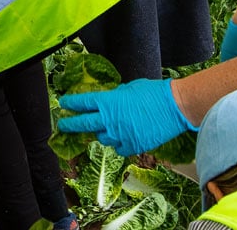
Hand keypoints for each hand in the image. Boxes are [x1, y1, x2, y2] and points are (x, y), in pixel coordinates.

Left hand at [57, 78, 194, 156]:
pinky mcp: (132, 146)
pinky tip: (123, 138)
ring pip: (102, 138)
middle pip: (83, 124)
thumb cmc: (153, 93)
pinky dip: (118, 144)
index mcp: (107, 102)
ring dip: (102, 133)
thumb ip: (116, 96)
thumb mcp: (129, 88)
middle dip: (70, 124)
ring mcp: (120, 135)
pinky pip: (118, 148)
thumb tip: (111, 100)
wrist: (174, 107)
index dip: (71, 103)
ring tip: (107, 129)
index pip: (82, 103)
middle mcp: (109, 121)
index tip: (63, 104)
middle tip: (62, 125)